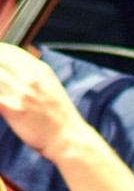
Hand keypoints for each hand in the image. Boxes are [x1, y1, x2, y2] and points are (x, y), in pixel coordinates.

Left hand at [0, 44, 88, 159]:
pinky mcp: (13, 110)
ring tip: (3, 93)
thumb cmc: (60, 117)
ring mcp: (22, 94)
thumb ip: (34, 74)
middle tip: (1, 82)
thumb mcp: (52, 87)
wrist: (69, 140)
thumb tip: (16, 66)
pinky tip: (0, 104)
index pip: (9, 51)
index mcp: (41, 71)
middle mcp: (31, 79)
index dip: (0, 53)